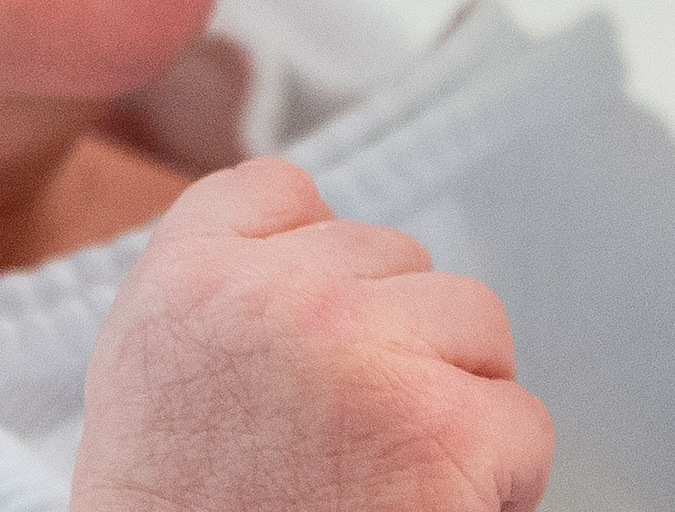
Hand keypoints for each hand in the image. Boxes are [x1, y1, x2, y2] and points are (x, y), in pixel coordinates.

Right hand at [73, 159, 553, 511]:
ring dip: (453, 403)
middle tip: (341, 446)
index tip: (310, 337)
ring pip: (472, 326)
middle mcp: (272, 297)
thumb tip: (315, 242)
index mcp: (183, 282)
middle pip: (394, 261)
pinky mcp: (441, 424)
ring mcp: (362, 350)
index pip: (277, 192)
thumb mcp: (152, 382)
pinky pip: (522, 421)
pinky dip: (498, 482)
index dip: (313, 263)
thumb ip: (222, 299)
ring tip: (385, 484)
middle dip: (393, 345)